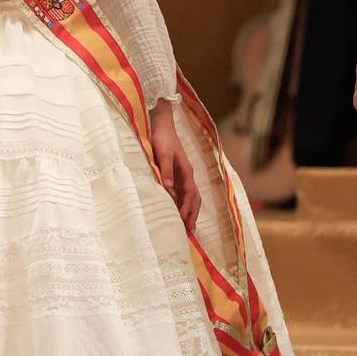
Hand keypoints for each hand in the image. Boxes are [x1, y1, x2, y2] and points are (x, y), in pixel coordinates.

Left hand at [150, 100, 199, 231]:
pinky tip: (178, 208)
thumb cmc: (162, 138)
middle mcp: (187, 174)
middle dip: (193, 214)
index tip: (183, 220)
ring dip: (190, 209)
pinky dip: (184, 202)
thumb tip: (169, 187)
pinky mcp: (177, 171)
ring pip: (191, 195)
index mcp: (186, 171)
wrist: (162, 124)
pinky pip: (184, 191)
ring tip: (187, 224)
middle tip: (190, 230)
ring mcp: (183, 173)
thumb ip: (166, 169)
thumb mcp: (162, 153)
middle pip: (194, 198)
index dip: (187, 208)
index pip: (190, 194)